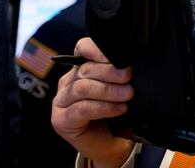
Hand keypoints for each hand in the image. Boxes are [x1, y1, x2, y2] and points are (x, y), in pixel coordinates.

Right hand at [51, 37, 135, 167]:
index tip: (118, 54)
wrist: (111, 146)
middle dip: (109, 71)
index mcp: (80, 69)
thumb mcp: (120, 89)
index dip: (97, 49)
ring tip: (127, 94)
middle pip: (84, 69)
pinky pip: (81, 109)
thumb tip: (133, 62)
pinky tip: (119, 109)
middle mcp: (68, 83)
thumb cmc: (116, 115)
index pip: (82, 49)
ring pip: (82, 88)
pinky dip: (103, 107)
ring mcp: (61, 102)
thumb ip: (120, 75)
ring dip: (107, 90)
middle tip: (128, 76)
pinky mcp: (61, 120)